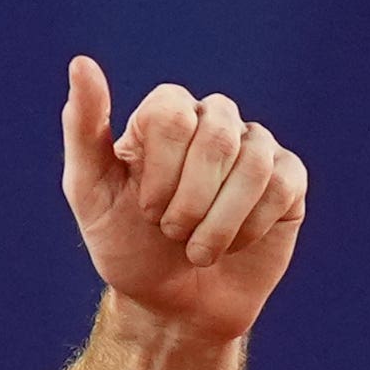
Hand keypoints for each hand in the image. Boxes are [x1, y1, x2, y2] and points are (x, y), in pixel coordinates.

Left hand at [60, 57, 306, 342]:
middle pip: (218, 134)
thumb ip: (83, 128)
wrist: (171, 307)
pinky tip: (233, 245)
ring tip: (197, 249)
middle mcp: (214, 122)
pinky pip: (282, 186)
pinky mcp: (288, 181)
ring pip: (255, 162)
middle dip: (189, 200)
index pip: (172, 112)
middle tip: (171, 232)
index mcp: (165, 117)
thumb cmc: (127, 248)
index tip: (146, 209)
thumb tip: (81, 63)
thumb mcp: (90, 193)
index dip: (161, 170)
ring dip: (218, 222)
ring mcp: (255, 149)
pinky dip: (249, 228)